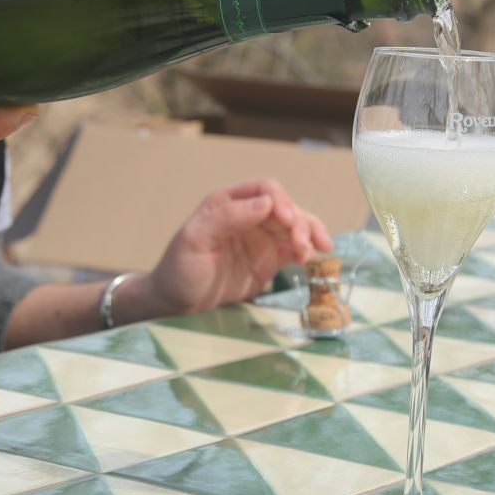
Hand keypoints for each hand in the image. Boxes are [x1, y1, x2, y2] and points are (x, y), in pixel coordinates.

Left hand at [127, 178, 333, 318]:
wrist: (177, 304)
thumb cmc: (179, 268)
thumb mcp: (194, 240)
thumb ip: (226, 218)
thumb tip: (265, 203)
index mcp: (228, 202)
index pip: (264, 189)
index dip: (281, 201)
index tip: (288, 221)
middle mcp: (248, 215)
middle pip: (286, 207)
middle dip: (300, 222)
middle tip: (304, 245)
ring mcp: (261, 238)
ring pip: (296, 226)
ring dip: (310, 234)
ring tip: (317, 252)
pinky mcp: (269, 260)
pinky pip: (295, 249)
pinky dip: (309, 250)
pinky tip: (313, 260)